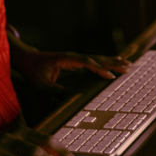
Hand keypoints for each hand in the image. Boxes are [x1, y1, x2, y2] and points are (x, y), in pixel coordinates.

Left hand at [16, 51, 131, 90]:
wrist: (27, 59)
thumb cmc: (33, 71)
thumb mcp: (41, 84)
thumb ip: (56, 90)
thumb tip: (72, 98)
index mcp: (66, 59)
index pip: (86, 63)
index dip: (98, 68)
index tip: (110, 76)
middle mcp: (73, 56)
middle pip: (96, 58)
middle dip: (113, 63)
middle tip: (128, 68)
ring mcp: (75, 57)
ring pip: (97, 58)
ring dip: (113, 61)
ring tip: (128, 64)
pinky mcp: (75, 61)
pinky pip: (94, 61)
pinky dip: (106, 62)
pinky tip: (114, 63)